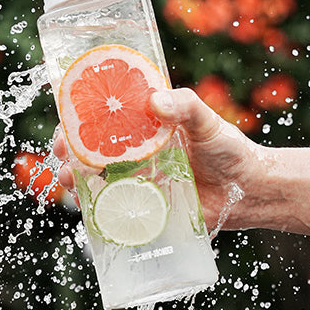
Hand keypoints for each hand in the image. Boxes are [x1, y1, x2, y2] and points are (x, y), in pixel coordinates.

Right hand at [51, 87, 258, 232]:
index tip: (66, 116)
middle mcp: (138, 152)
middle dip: (69, 150)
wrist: (248, 191)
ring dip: (76, 178)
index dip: (80, 115)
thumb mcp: (208, 121)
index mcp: (147, 126)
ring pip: (96, 178)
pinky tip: (87, 206)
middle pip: (91, 148)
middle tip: (60, 152)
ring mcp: (139, 180)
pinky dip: (95, 207)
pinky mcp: (145, 207)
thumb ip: (185, 106)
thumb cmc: (229, 150)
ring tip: (69, 179)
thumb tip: (154, 102)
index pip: (106, 116)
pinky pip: (114, 207)